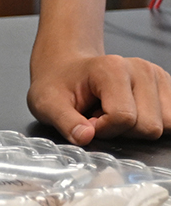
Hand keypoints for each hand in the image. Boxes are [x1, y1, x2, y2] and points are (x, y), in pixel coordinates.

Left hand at [29, 48, 170, 144]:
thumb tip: (85, 137)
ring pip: (165, 125)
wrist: (67, 69)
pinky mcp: (167, 86)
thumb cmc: (58, 86)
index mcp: (112, 68)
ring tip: (113, 114)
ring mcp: (157, 76)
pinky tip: (130, 113)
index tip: (88, 121)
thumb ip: (65, 122)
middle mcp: (141, 69)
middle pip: (149, 126)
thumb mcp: (47, 104)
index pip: (124, 117)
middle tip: (101, 117)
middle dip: (123, 131)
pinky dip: (151, 123)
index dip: (104, 129)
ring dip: (137, 128)